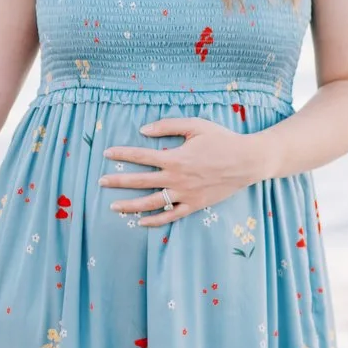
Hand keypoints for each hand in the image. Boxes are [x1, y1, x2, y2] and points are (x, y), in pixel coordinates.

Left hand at [99, 117, 263, 225]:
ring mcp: (185, 195)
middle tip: (100, 181)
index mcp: (175, 158)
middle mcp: (177, 178)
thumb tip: (143, 130)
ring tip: (113, 206)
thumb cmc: (222, 140)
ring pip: (151, 203)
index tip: (106, 153)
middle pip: (140, 181)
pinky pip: (170, 216)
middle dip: (118, 181)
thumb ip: (168, 126)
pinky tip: (140, 222)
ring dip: (130, 205)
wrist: (248, 161)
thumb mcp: (196, 125)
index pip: (141, 156)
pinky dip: (154, 221)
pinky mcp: (194, 206)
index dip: (122, 154)